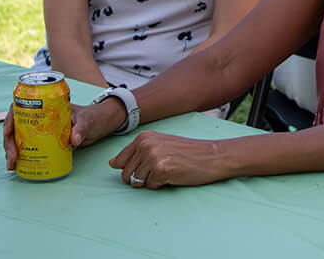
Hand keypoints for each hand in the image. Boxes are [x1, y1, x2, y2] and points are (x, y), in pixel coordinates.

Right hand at [3, 100, 124, 170]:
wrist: (99, 125)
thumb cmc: (92, 117)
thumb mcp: (87, 121)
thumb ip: (81, 129)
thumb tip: (73, 141)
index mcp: (46, 105)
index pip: (20, 107)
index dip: (10, 118)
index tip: (8, 131)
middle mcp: (39, 116)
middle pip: (15, 125)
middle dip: (9, 142)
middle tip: (12, 157)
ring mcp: (40, 128)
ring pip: (18, 137)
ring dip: (12, 151)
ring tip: (12, 165)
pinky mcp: (43, 140)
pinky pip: (27, 146)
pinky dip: (20, 155)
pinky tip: (17, 166)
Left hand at [110, 130, 230, 188]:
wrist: (212, 156)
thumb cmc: (187, 152)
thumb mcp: (160, 145)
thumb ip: (135, 152)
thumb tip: (111, 163)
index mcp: (144, 136)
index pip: (120, 161)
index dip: (132, 168)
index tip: (149, 165)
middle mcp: (146, 144)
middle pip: (125, 174)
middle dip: (140, 177)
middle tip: (160, 169)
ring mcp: (153, 156)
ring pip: (136, 182)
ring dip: (151, 181)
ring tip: (167, 171)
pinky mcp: (161, 170)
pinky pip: (150, 186)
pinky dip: (160, 185)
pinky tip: (173, 175)